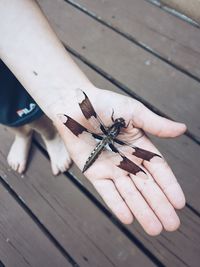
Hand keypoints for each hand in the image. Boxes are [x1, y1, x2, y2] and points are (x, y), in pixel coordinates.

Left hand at [54, 87, 185, 235]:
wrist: (74, 104)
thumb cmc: (104, 104)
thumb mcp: (133, 111)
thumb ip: (156, 124)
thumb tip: (182, 129)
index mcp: (139, 146)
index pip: (158, 169)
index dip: (169, 186)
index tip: (180, 203)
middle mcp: (127, 159)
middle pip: (147, 186)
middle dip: (159, 205)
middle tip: (172, 225)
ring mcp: (110, 167)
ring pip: (129, 193)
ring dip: (142, 210)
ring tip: (155, 228)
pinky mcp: (93, 171)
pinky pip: (107, 191)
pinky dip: (117, 204)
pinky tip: (129, 218)